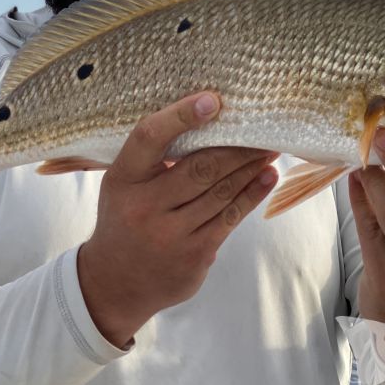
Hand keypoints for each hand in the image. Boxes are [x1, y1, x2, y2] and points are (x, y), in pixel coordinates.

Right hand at [78, 91, 278, 347]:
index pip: (149, 137)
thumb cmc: (125, 217)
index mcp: (123, 179)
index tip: (213, 101)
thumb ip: (154, 158)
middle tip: (262, 130)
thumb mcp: (123, 184)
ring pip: (221, 192)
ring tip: (270, 150)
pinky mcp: (194, 255)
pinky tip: (266, 178)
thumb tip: (210, 122)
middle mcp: (143, 206)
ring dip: (251, 168)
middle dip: (237, 148)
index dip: (181, 116)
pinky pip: (230, 218)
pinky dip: (252, 194)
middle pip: (200, 167)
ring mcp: (170, 234)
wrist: (114, 283)